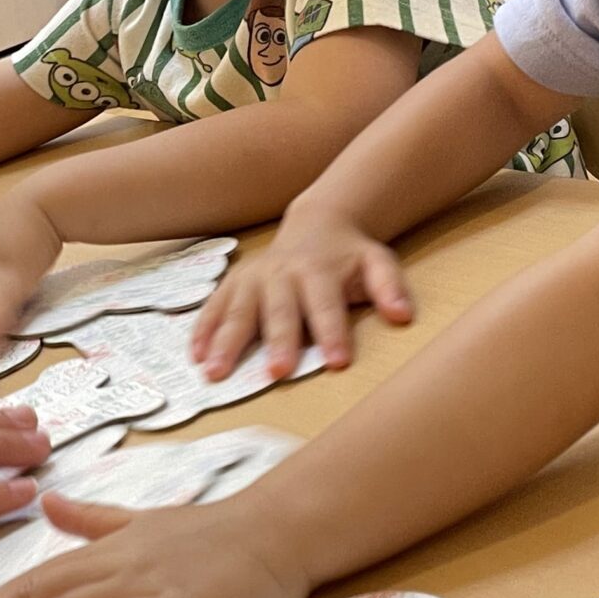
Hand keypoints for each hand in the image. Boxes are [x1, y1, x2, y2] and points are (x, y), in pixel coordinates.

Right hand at [192, 208, 411, 380]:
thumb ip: (389, 287)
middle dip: (277, 341)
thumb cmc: (348, 255)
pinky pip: (213, 308)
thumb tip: (403, 315)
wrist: (318, 224)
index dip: (332, 334)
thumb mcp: (378, 261)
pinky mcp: (233, 285)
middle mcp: (281, 274)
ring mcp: (253, 279)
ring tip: (215, 372)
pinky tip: (195, 357)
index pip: (326, 306)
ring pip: (237, 312)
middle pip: (279, 311)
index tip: (337, 363)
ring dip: (225, 343)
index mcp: (318, 271)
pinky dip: (202, 332)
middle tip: (275, 373)